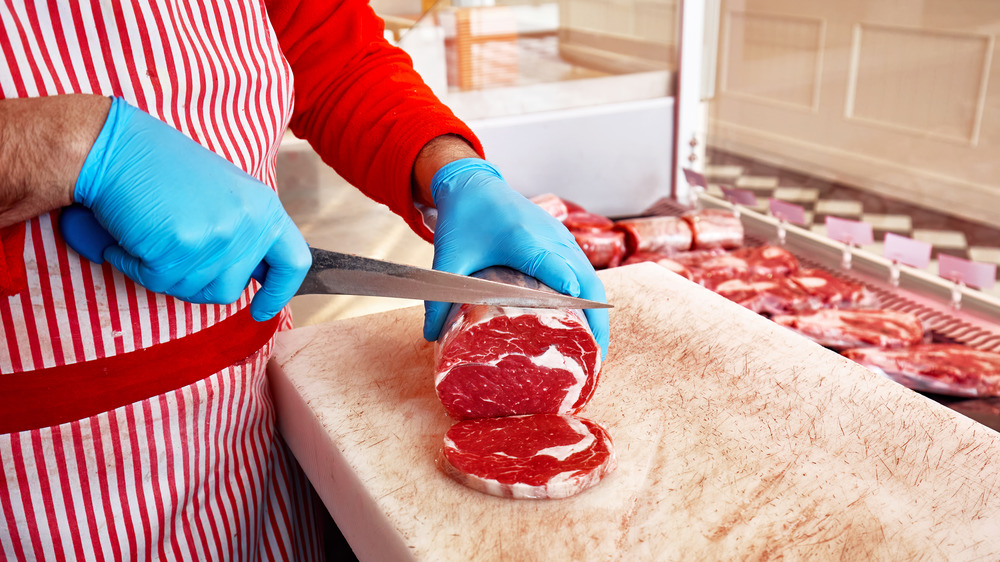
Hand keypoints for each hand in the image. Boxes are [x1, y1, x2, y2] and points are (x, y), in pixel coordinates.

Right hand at [74, 97, 310, 320]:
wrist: (115, 147)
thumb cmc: (162, 168)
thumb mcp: (226, 195)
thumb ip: (246, 232)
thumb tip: (253, 274)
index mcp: (265, 209)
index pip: (294, 263)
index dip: (279, 293)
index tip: (262, 310)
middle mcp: (248, 224)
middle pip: (231, 289)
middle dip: (198, 283)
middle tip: (172, 255)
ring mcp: (217, 237)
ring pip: (193, 290)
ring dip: (165, 273)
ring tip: (153, 236)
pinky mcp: (181, 248)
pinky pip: (157, 282)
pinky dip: (136, 268)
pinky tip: (129, 239)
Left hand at [423, 158, 609, 357]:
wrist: (474, 183)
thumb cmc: (464, 216)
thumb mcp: (449, 257)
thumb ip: (440, 296)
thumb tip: (430, 335)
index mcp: (526, 239)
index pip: (557, 270)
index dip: (571, 296)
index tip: (581, 326)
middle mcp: (552, 238)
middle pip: (587, 281)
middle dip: (595, 322)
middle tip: (594, 359)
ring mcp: (561, 239)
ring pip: (590, 278)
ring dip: (596, 312)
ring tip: (594, 349)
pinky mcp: (561, 241)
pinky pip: (584, 272)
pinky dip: (590, 298)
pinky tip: (585, 322)